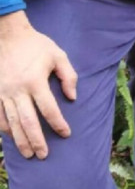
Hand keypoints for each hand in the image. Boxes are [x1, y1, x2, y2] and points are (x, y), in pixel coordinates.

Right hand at [0, 12, 74, 158]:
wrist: (5, 32)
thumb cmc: (35, 44)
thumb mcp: (58, 55)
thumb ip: (69, 76)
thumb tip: (72, 98)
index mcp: (35, 82)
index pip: (49, 110)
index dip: (58, 124)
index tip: (66, 134)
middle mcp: (17, 90)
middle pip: (28, 121)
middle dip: (37, 141)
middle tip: (43, 156)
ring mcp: (2, 91)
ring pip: (11, 121)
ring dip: (20, 139)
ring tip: (28, 154)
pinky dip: (3, 127)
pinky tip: (10, 137)